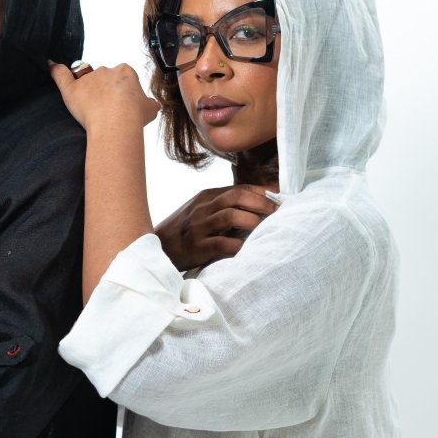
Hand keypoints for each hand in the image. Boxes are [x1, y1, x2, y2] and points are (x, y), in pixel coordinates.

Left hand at [49, 61, 159, 132]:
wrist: (118, 122)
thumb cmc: (134, 115)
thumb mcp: (149, 109)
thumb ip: (148, 104)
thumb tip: (152, 105)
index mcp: (125, 72)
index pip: (121, 78)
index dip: (121, 93)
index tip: (122, 106)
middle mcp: (106, 71)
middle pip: (103, 79)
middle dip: (104, 92)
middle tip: (108, 112)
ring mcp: (88, 78)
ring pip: (85, 81)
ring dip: (87, 92)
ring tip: (93, 111)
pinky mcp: (71, 88)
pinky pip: (60, 75)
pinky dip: (54, 69)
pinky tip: (50, 65)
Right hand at [154, 185, 277, 270]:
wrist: (156, 247)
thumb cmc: (185, 230)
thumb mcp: (201, 211)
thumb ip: (223, 206)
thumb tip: (257, 205)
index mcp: (206, 196)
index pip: (239, 188)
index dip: (262, 192)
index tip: (281, 198)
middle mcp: (203, 208)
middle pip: (237, 196)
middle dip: (262, 202)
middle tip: (279, 212)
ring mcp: (199, 227)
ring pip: (231, 216)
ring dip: (253, 221)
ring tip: (268, 228)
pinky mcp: (197, 247)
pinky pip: (222, 244)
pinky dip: (239, 246)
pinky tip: (250, 249)